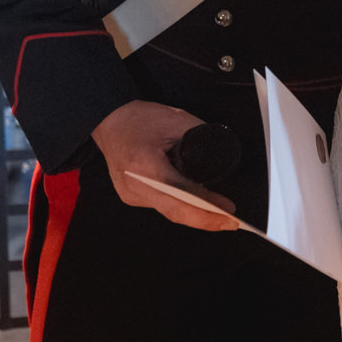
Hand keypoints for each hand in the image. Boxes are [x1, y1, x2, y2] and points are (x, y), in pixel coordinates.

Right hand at [91, 101, 237, 231]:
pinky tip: (199, 206)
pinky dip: (181, 206)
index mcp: (145, 166)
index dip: (207, 209)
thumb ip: (200, 140)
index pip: (181, 195)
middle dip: (206, 220)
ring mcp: (130, 195)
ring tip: (221, 215)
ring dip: (195, 215)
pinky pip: (162, 206)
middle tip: (231, 223)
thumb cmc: (139, 119)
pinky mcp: (131, 197)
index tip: (228, 214)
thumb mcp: (177, 121)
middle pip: (175, 212)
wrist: (110, 121)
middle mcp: (134, 186)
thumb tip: (222, 161)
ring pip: (169, 212)